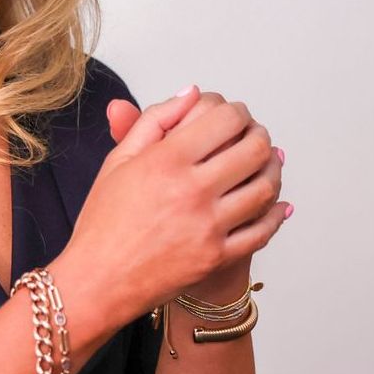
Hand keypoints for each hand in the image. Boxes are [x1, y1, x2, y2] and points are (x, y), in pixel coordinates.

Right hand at [105, 89, 286, 298]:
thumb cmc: (103, 222)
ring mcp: (209, 226)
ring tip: (265, 164)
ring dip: (272, 169)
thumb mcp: (118, 161)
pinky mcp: (218, 256)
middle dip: (259, 135)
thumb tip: (190, 94)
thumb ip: (153, 121)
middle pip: (254, 149)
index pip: (225, 119)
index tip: (234, 114)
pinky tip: (274, 204)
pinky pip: (263, 230)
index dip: (237, 111)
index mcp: (165, 161)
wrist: (98, 279)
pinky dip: (275, 213)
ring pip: (266, 187)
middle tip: (253, 135)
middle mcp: (191, 190)